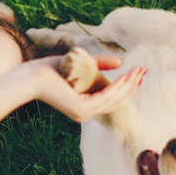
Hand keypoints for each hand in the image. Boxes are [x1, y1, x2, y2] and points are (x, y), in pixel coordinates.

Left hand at [26, 55, 144, 121]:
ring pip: (114, 99)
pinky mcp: (82, 109)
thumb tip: (119, 61)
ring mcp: (84, 113)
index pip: (111, 98)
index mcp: (84, 105)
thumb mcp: (79, 64)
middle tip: (144, 71)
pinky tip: (126, 76)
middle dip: (132, 85)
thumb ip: (98, 63)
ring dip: (128, 85)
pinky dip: (118, 87)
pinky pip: (106, 97)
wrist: (31, 77)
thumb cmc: (49, 70)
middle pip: (116, 100)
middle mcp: (85, 112)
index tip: (138, 73)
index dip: (127, 86)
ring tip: (139, 71)